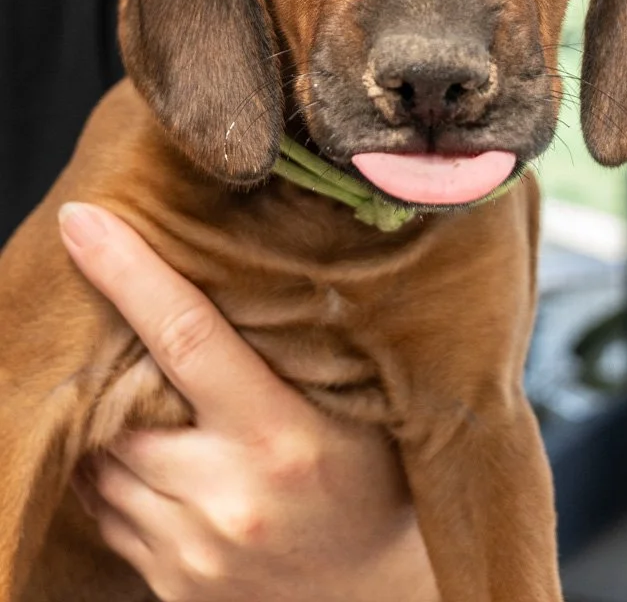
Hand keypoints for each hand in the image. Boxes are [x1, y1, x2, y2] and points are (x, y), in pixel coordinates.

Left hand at [60, 203, 437, 601]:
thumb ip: (283, 350)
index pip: (185, 336)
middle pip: (125, 403)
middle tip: (108, 314)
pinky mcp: (173, 585)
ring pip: (102, 462)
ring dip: (105, 418)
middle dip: (108, 357)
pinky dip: (109, 472)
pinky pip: (106, 513)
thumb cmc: (371, 476)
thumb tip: (217, 268)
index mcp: (279, 436)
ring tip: (130, 387)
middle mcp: (228, 497)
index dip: (128, 273)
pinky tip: (140, 449)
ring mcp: (194, 550)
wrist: (378, 589)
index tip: (84, 225)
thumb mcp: (348, 402)